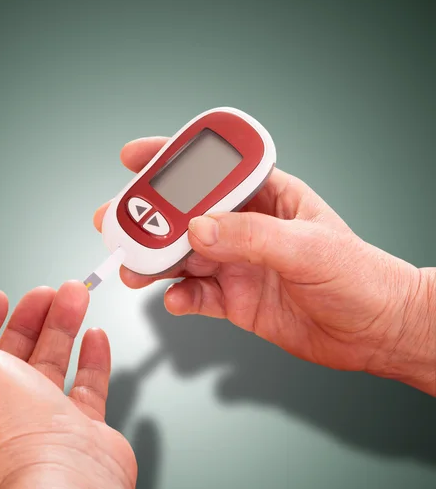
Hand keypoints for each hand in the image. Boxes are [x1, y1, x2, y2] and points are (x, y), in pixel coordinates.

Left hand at [0, 281, 136, 488]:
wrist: (67, 471)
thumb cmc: (14, 426)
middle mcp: (5, 405)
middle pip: (18, 350)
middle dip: (33, 315)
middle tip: (51, 291)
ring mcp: (44, 416)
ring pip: (53, 361)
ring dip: (64, 326)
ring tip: (77, 297)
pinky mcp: (79, 426)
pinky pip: (86, 386)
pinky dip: (91, 359)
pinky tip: (95, 337)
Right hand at [94, 137, 434, 395]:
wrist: (374, 332)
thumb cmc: (359, 276)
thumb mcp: (307, 247)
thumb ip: (251, 236)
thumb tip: (198, 229)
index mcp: (266, 197)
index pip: (213, 170)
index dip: (172, 158)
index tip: (134, 156)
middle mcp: (245, 227)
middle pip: (185, 214)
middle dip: (148, 216)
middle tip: (115, 220)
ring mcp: (236, 263)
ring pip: (182, 255)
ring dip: (154, 260)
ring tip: (134, 267)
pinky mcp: (233, 299)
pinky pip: (195, 294)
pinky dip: (178, 297)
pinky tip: (174, 300)